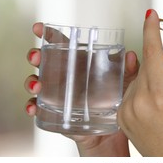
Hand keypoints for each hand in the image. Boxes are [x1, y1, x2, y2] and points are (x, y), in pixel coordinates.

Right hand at [24, 23, 139, 156]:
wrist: (113, 134)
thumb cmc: (118, 104)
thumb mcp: (127, 85)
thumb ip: (130, 70)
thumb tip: (130, 55)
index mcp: (82, 65)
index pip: (63, 45)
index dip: (50, 35)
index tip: (39, 28)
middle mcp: (67, 78)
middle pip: (45, 62)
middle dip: (36, 56)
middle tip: (36, 57)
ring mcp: (59, 95)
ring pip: (38, 83)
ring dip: (32, 81)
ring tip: (37, 85)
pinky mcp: (56, 113)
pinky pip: (39, 109)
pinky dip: (32, 107)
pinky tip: (33, 108)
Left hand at [118, 10, 162, 156]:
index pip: (152, 50)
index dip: (152, 28)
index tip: (151, 15)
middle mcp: (140, 101)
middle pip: (146, 62)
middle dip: (161, 62)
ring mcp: (127, 110)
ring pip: (139, 76)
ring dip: (153, 77)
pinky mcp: (121, 116)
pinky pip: (131, 90)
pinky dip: (144, 89)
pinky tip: (158, 106)